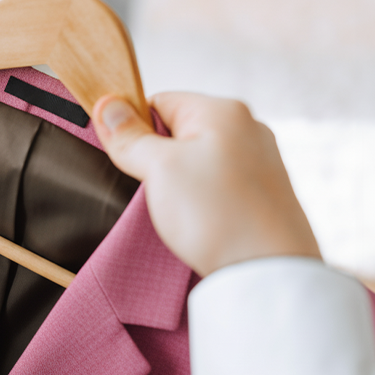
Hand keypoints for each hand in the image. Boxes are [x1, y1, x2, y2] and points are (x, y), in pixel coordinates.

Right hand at [91, 92, 319, 275]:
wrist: (267, 272)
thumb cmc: (217, 214)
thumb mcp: (159, 168)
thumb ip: (130, 136)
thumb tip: (107, 105)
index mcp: (223, 110)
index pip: (159, 102)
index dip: (135, 130)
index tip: (130, 159)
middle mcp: (248, 127)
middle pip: (179, 131)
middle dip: (158, 159)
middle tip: (156, 190)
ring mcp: (260, 160)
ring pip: (198, 160)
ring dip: (179, 183)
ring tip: (181, 211)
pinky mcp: (265, 191)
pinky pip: (219, 184)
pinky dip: (203, 200)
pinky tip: (202, 221)